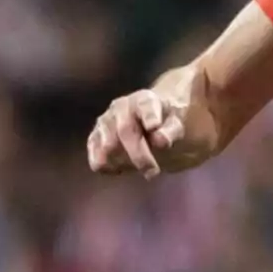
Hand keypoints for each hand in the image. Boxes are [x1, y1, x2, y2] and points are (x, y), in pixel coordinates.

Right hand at [87, 66, 214, 178]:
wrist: (152, 123)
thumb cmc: (167, 122)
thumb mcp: (177, 124)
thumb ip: (171, 131)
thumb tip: (159, 140)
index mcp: (145, 100)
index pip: (146, 106)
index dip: (149, 116)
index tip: (154, 126)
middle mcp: (122, 107)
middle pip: (125, 130)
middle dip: (138, 153)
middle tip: (153, 172)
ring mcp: (106, 121)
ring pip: (106, 142)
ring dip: (118, 160)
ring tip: (132, 171)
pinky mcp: (96, 137)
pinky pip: (95, 152)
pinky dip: (103, 163)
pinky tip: (116, 170)